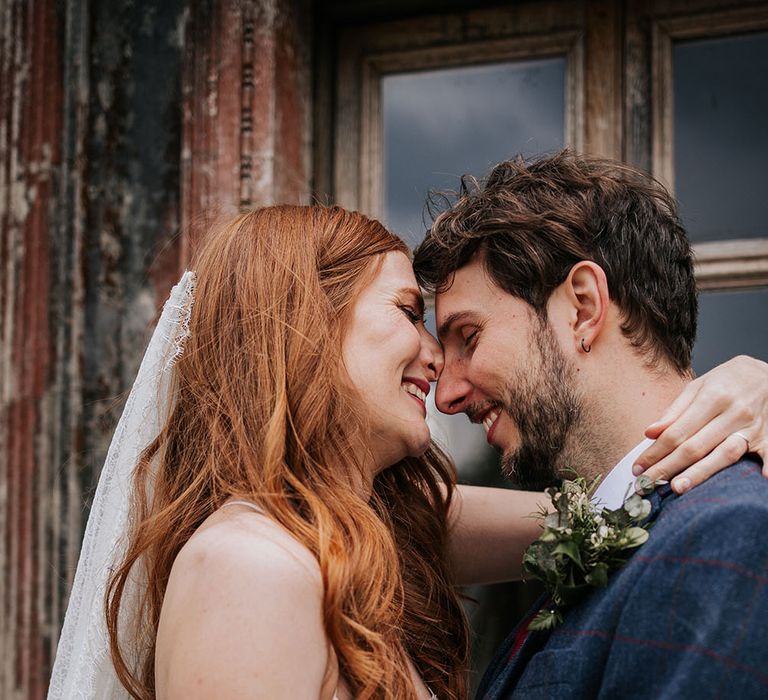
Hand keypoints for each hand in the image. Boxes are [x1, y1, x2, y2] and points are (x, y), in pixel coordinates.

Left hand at [633, 355, 767, 492]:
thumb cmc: (728, 380)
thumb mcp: (699, 386)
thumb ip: (675, 411)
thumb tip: (650, 433)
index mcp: (712, 398)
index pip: (677, 432)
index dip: (655, 452)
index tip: (638, 467)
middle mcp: (733, 413)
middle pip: (695, 447)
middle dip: (667, 467)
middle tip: (646, 484)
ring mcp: (753, 427)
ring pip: (724, 454)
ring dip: (700, 473)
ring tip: (677, 487)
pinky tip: (763, 480)